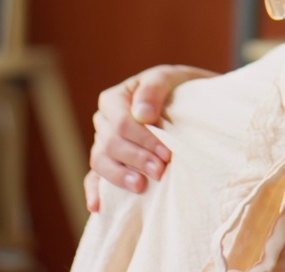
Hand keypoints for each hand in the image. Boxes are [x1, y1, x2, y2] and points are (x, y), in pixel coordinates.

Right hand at [84, 64, 217, 211]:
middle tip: (161, 170)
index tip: (166, 152)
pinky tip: (97, 206)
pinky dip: (93, 191)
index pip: (121, 122)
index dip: (142, 139)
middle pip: (111, 144)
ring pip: (100, 161)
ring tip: (141, 186)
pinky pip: (93, 177)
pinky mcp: (110, 162)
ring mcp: (104, 144)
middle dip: (137, 158)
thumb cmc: (178, 88)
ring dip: (119, 176)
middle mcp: (104, 122)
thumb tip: (142, 114)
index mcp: (114, 99)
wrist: (191, 102)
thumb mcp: (171, 78)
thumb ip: (154, 89)